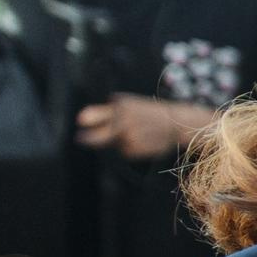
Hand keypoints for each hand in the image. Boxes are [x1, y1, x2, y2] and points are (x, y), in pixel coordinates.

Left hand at [76, 93, 201, 158]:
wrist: (176, 122)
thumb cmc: (147, 112)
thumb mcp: (128, 105)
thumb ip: (104, 111)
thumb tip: (80, 120)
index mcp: (120, 107)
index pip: (96, 115)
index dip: (86, 119)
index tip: (79, 122)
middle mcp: (124, 122)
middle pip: (98, 137)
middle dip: (89, 138)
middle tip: (80, 139)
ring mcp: (131, 137)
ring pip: (114, 144)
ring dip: (119, 141)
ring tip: (136, 132)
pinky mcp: (138, 149)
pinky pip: (126, 151)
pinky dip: (131, 148)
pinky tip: (142, 141)